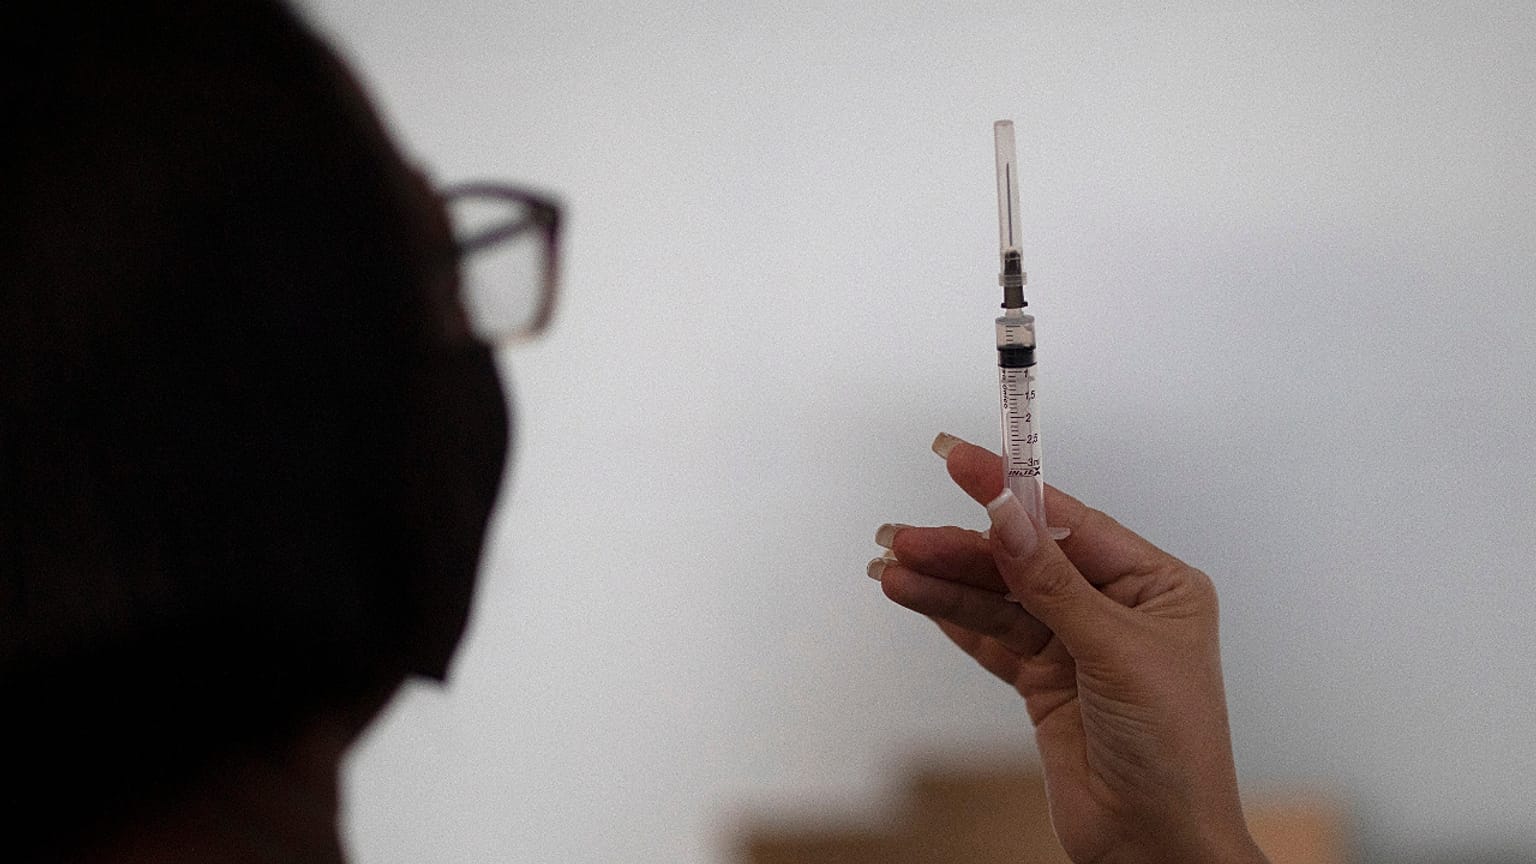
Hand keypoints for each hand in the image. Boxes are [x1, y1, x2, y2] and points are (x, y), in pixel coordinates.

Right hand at [873, 434, 1267, 863]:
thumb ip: (1051, 583)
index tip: (961, 460)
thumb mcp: (1115, 653)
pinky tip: (914, 595)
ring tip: (891, 567)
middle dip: (963, 546)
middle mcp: (1114, 608)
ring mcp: (1075, 646)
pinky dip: (951, 617)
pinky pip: (990, 638)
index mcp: (1156, 586)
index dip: (1010, 490)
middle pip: (1023, 560)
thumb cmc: (1174, 751)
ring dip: (945, 583)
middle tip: (904, 536)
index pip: (1069, 523)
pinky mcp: (1043, 682)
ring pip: (998, 599)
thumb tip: (1007, 514)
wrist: (1157, 846)